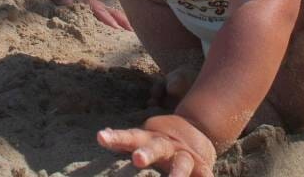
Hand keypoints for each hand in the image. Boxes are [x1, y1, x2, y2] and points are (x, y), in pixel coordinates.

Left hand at [47, 0, 132, 30]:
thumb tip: (67, 1)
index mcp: (87, 3)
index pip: (99, 11)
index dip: (107, 18)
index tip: (115, 26)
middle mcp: (96, 5)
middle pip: (111, 12)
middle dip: (121, 20)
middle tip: (132, 30)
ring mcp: (98, 7)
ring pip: (113, 13)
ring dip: (123, 20)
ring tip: (133, 30)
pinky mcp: (98, 10)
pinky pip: (111, 15)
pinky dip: (119, 20)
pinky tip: (126, 28)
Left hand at [97, 114, 215, 176]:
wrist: (196, 131)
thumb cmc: (159, 141)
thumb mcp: (142, 138)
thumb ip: (123, 141)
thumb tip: (101, 136)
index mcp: (149, 139)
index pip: (129, 136)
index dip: (115, 138)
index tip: (101, 137)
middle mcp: (167, 146)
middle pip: (156, 147)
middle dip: (147, 153)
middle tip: (137, 159)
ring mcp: (185, 156)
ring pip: (182, 164)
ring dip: (177, 174)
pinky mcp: (202, 168)